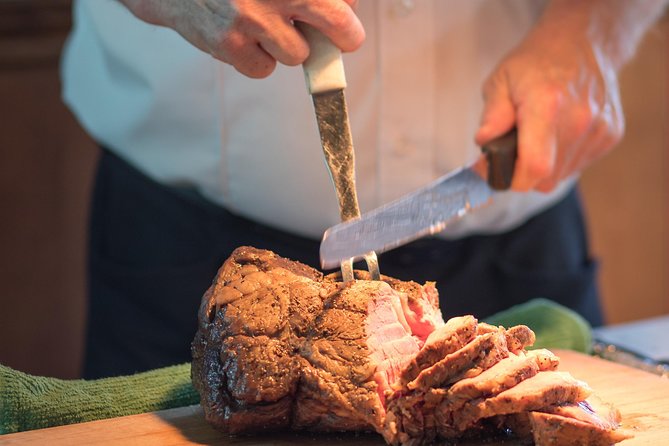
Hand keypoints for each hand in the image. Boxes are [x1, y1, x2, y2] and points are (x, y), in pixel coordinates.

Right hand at [120, 0, 364, 77]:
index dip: (347, 6)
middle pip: (338, 25)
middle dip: (344, 36)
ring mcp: (253, 18)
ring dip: (288, 46)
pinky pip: (265, 69)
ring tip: (263, 25)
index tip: (344, 11)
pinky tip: (243, 38)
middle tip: (343, 39)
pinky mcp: (231, 44)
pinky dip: (258, 60)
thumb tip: (347, 8)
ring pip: (298, 54)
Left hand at [474, 3, 625, 191]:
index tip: (498, 170)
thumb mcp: (501, 80)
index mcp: (547, 106)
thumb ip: (492, 115)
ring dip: (544, 166)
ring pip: (562, 176)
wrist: (584, 42)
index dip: (513, 178)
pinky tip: (557, 133)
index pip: (534, 168)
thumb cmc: (537, 62)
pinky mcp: (611, 136)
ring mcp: (599, 130)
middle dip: (523, 172)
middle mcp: (579, 121)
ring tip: (538, 136)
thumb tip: (484, 142)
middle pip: (545, 179)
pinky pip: (578, 165)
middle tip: (514, 149)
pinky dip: (562, 158)